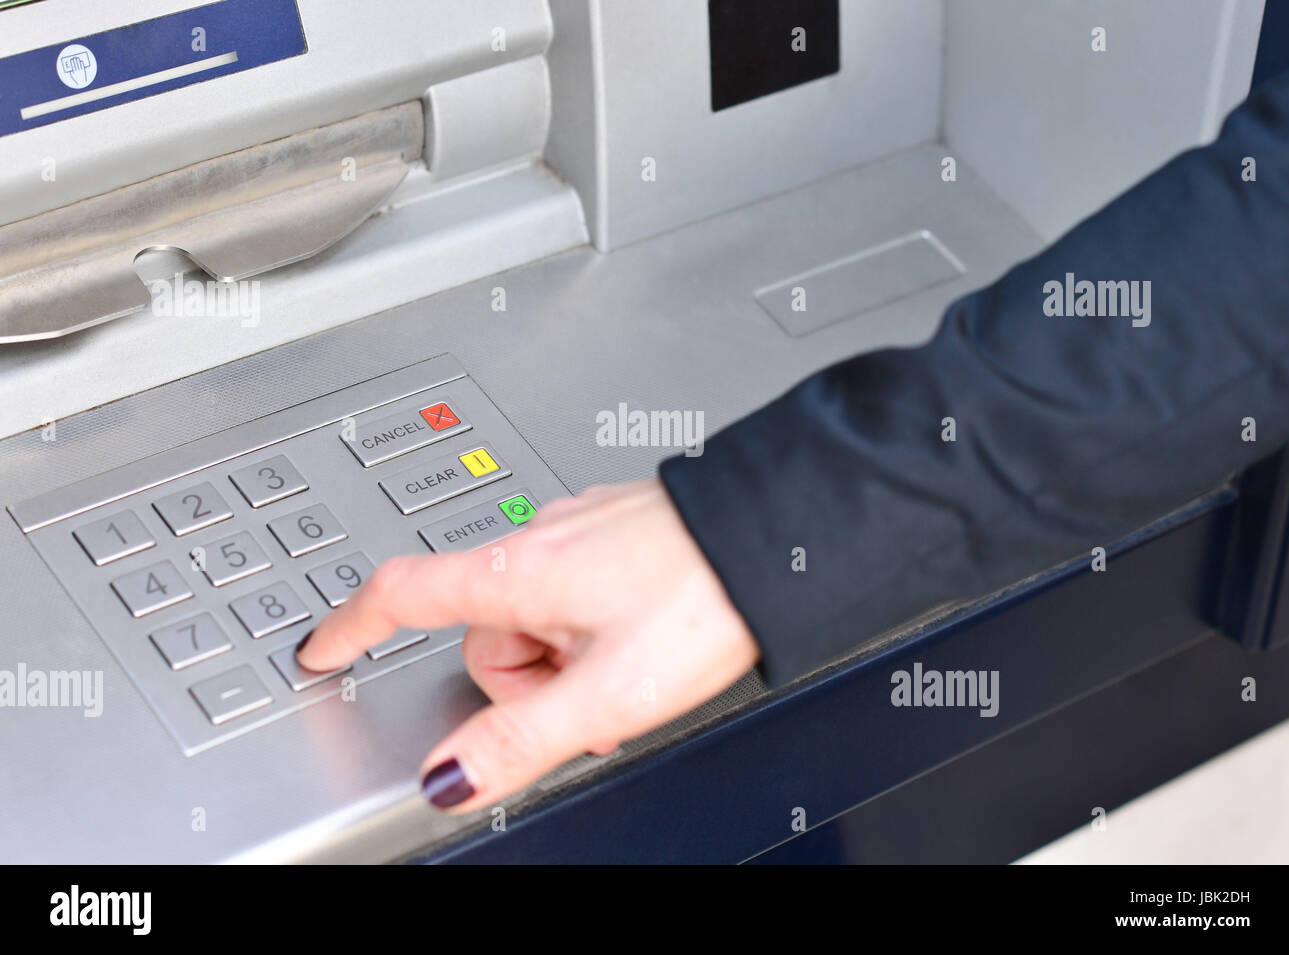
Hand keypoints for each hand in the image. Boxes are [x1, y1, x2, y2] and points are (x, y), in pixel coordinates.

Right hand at [296, 479, 759, 810]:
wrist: (776, 537)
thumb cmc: (704, 596)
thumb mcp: (606, 691)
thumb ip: (519, 739)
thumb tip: (451, 777)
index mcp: (515, 571)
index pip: (400, 594)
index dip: (351, 627)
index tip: (322, 649)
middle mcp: (537, 537)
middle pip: (481, 628)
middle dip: (523, 679)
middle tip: (588, 698)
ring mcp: (578, 529)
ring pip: (532, 613)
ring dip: (564, 655)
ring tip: (626, 666)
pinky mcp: (614, 531)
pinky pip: (573, 588)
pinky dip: (590, 625)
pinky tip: (641, 636)